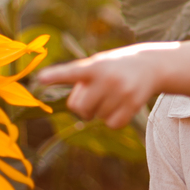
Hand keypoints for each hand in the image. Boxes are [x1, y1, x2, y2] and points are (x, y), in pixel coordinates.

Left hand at [36, 42, 177, 127]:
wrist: (150, 65)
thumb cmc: (114, 67)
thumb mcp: (97, 64)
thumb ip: (79, 80)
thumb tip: (69, 101)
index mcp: (93, 66)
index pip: (71, 72)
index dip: (55, 76)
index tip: (40, 78)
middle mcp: (107, 78)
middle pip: (81, 108)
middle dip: (84, 107)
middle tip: (95, 96)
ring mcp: (121, 91)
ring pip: (98, 117)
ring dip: (101, 111)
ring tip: (113, 95)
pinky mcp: (133, 104)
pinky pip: (112, 124)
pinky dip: (113, 120)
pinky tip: (121, 106)